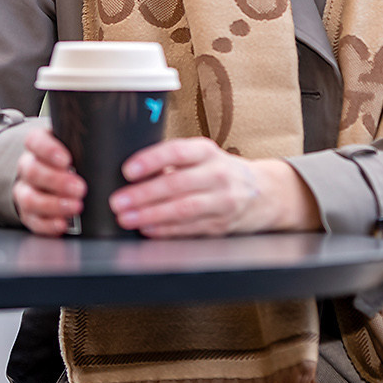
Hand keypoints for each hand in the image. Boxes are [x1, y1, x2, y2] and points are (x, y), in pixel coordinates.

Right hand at [13, 126, 84, 237]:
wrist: (54, 184)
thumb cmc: (74, 162)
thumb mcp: (78, 148)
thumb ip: (87, 145)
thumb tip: (115, 143)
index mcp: (39, 146)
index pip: (35, 141)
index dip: (48, 150)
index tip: (66, 160)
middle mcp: (29, 168)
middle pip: (33, 171)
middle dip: (57, 181)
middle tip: (80, 188)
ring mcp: (25, 192)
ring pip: (30, 198)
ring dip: (54, 204)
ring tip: (76, 207)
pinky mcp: (28, 214)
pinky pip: (33, 221)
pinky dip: (48, 224)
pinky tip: (62, 224)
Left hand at [109, 137, 320, 237]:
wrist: (264, 192)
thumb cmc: (221, 172)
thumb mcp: (202, 157)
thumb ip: (173, 162)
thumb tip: (132, 174)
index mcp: (207, 152)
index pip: (178, 152)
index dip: (151, 160)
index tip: (128, 170)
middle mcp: (218, 175)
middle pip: (177, 184)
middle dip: (144, 195)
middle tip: (118, 201)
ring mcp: (222, 201)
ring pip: (183, 209)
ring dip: (151, 215)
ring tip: (127, 218)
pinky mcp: (221, 225)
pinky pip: (189, 229)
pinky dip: (166, 231)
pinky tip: (148, 229)